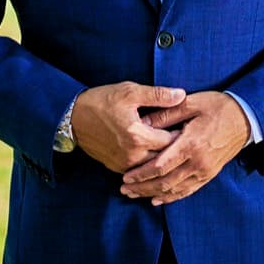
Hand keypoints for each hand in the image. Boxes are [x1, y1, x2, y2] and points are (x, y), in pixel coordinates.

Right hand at [72, 82, 186, 172]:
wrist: (72, 117)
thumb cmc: (101, 101)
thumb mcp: (130, 92)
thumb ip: (158, 95)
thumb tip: (182, 95)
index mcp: (138, 136)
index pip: (172, 141)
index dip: (183, 134)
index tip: (190, 127)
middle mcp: (132, 155)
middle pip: (165, 158)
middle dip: (176, 149)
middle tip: (187, 138)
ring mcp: (123, 164)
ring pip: (152, 167)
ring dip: (162, 158)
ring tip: (173, 147)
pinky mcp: (115, 167)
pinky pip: (139, 171)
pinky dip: (148, 164)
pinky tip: (155, 154)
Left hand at [120, 91, 250, 205]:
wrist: (245, 118)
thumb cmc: (218, 107)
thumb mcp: (192, 103)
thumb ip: (167, 114)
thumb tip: (143, 122)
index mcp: (191, 143)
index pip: (160, 165)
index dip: (141, 173)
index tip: (126, 177)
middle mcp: (197, 162)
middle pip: (164, 182)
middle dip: (142, 187)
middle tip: (124, 190)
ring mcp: (204, 171)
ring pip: (174, 189)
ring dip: (153, 194)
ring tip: (134, 195)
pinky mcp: (209, 175)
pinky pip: (187, 191)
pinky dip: (171, 198)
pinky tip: (157, 199)